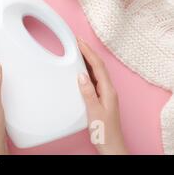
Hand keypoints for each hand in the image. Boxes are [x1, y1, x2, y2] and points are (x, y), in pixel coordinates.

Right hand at [77, 38, 127, 154]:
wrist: (110, 146)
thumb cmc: (104, 132)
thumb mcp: (94, 111)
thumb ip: (88, 93)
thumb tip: (81, 75)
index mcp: (108, 90)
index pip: (98, 65)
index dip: (88, 51)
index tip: (78, 40)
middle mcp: (108, 90)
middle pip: (97, 65)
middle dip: (87, 51)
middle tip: (76, 40)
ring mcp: (104, 94)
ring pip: (95, 71)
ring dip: (86, 59)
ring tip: (76, 50)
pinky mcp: (99, 98)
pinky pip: (92, 79)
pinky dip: (85, 70)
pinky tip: (79, 70)